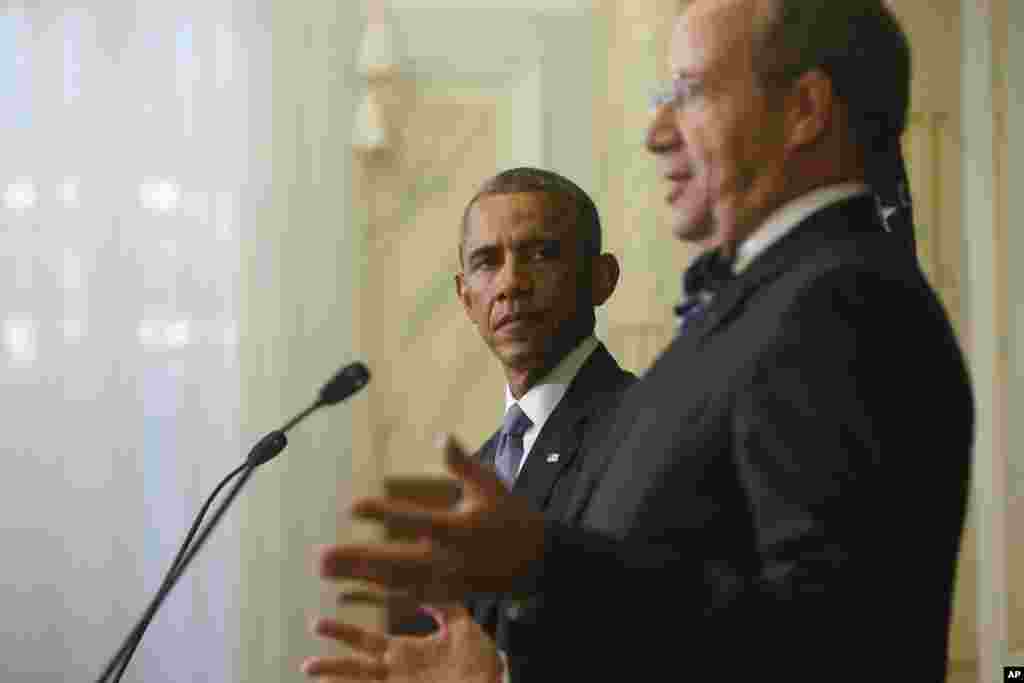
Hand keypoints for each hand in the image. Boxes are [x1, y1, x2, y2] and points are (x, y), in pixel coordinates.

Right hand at [301, 602, 503, 682]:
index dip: (343, 630)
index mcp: (405, 654)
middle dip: (333, 656)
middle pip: (354, 662)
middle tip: (310, 640)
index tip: (319, 622)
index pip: (366, 639)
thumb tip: (428, 577)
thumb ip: (444, 603)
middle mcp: (396, 673)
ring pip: (359, 682)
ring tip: (308, 669)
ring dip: (335, 677)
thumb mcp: (463, 627)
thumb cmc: (482, 665)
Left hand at [315, 435, 546, 601]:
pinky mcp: (445, 594)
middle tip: (320, 556)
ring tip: (324, 570)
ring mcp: (446, 581)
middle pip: (395, 562)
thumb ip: (463, 464)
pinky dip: (375, 593)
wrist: (537, 562)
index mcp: (460, 529)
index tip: (352, 507)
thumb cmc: (511, 515)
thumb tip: (442, 437)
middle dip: (356, 560)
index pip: (415, 521)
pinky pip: (405, 596)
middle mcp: (449, 559)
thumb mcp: (491, 484)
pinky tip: (347, 589)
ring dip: (357, 577)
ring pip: (395, 583)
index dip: (383, 514)